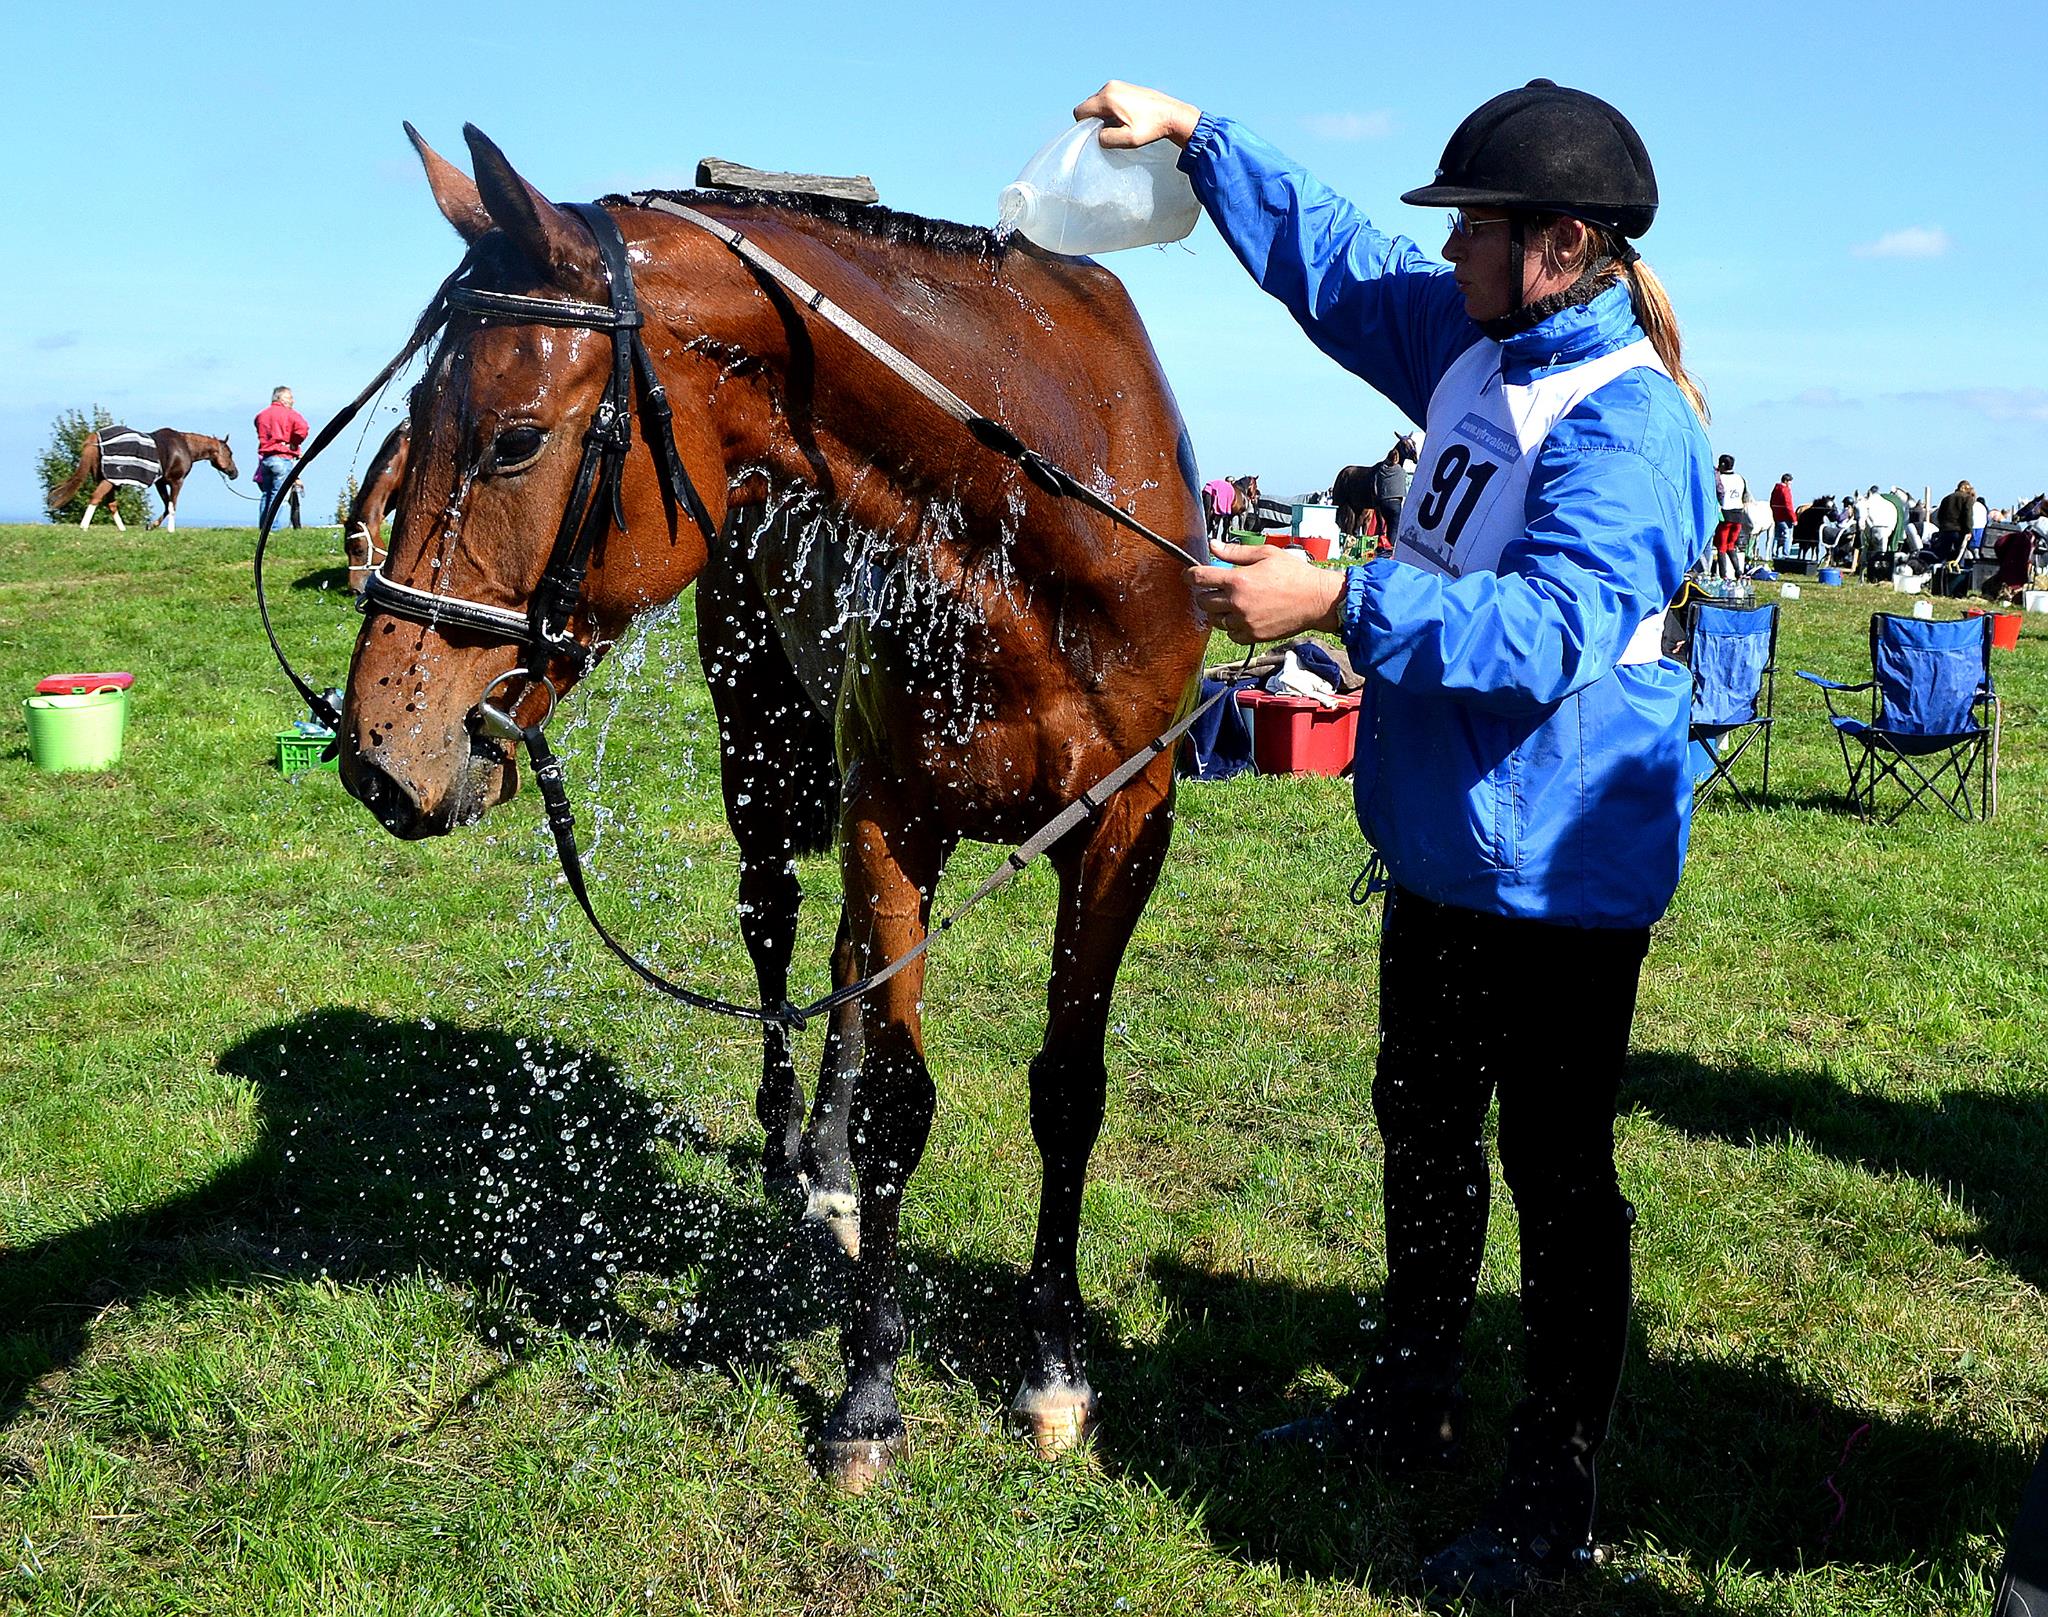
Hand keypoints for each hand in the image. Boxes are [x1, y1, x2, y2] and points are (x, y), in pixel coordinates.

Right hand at [1073, 81, 1200, 148]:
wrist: (1171, 114)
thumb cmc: (1151, 128)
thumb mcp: (1128, 140)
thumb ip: (1107, 139)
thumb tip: (1097, 135)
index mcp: (1107, 98)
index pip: (1079, 112)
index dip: (1084, 126)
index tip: (1099, 134)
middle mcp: (1109, 87)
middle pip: (1088, 106)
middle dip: (1094, 120)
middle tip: (1111, 131)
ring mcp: (1117, 85)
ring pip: (1097, 103)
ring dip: (1103, 115)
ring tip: (1120, 124)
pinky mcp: (1124, 86)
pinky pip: (1107, 99)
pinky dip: (1110, 109)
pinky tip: (1125, 117)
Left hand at [1187, 540, 1346, 643]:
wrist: (1316, 600)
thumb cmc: (1294, 573)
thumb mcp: (1266, 554)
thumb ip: (1236, 552)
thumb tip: (1213, 545)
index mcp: (1238, 580)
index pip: (1200, 578)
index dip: (1190, 575)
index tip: (1189, 575)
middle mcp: (1237, 603)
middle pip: (1203, 602)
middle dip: (1206, 593)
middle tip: (1217, 588)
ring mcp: (1244, 622)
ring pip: (1216, 620)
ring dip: (1219, 611)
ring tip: (1234, 602)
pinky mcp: (1253, 636)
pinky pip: (1231, 634)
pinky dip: (1232, 626)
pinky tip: (1243, 616)